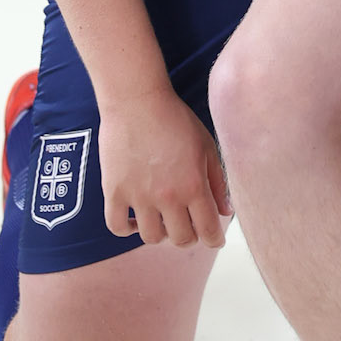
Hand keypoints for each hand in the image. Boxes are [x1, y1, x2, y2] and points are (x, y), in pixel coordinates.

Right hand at [98, 89, 229, 248]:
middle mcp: (167, 197)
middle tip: (188, 225)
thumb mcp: (206, 146)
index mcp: (194, 186)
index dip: (214, 240)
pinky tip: (135, 218)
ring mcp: (138, 196)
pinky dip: (127, 228)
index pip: (209, 231)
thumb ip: (218, 181)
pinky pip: (117, 227)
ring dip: (160, 233)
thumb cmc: (175, 119)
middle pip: (181, 240)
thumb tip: (226, 211)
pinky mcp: (114, 191)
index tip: (214, 239)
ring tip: (162, 218)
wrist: (137, 100)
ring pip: (151, 238)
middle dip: (189, 237)